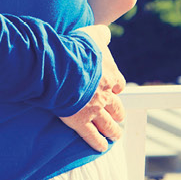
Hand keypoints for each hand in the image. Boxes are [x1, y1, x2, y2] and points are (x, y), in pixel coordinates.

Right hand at [60, 25, 125, 151]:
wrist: (61, 66)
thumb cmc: (75, 49)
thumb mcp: (92, 36)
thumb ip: (101, 34)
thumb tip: (106, 32)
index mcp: (110, 75)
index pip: (119, 85)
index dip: (116, 88)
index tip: (114, 90)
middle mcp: (106, 95)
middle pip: (117, 108)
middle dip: (118, 113)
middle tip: (118, 117)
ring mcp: (94, 110)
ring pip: (109, 125)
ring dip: (113, 131)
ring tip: (114, 136)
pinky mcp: (80, 121)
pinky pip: (92, 136)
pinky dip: (97, 143)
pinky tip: (101, 147)